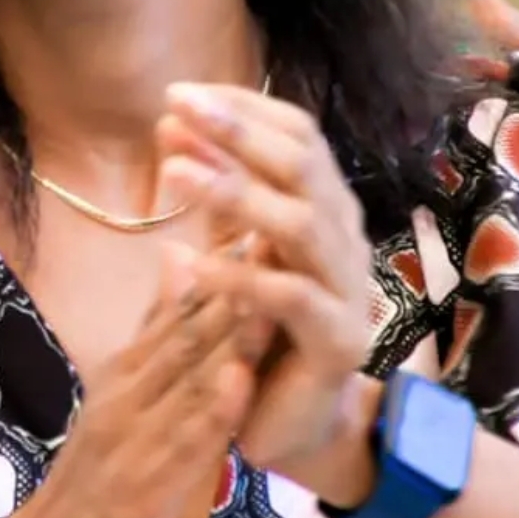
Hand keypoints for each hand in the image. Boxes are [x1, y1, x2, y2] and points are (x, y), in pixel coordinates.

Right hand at [5, 248, 253, 517]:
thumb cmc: (100, 466)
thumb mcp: (121, 388)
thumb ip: (154, 327)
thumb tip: (176, 255)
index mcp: (126, 369)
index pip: (178, 310)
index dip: (219, 267)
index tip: (257, 225)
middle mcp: (128, 393)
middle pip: (186, 334)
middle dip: (232, 288)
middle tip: (270, 241)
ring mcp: (135, 435)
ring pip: (188, 380)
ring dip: (229, 336)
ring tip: (266, 295)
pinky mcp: (146, 483)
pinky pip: (185, 442)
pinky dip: (212, 410)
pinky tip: (239, 381)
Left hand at [156, 83, 375, 506]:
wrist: (293, 423)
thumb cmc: (257, 326)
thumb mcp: (224, 246)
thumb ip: (205, 193)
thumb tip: (170, 125)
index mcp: (324, 205)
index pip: (297, 135)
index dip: (243, 108)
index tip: (181, 94)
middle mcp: (344, 236)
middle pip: (302, 164)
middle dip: (237, 130)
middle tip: (177, 107)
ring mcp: (348, 288)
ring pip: (299, 223)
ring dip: (235, 191)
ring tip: (173, 171)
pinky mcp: (338, 341)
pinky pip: (290, 297)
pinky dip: (239, 276)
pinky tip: (190, 263)